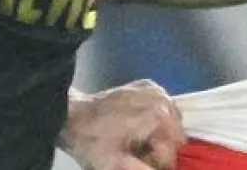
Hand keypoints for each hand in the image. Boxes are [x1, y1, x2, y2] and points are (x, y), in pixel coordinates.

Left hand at [58, 80, 184, 169]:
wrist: (71, 115)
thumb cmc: (92, 141)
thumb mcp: (116, 166)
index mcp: (159, 116)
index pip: (170, 155)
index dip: (154, 164)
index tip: (135, 163)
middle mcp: (163, 99)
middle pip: (175, 138)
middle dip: (158, 149)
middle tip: (134, 152)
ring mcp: (156, 89)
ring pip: (172, 124)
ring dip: (158, 136)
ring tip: (135, 140)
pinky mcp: (148, 86)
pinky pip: (164, 109)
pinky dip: (155, 120)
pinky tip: (136, 125)